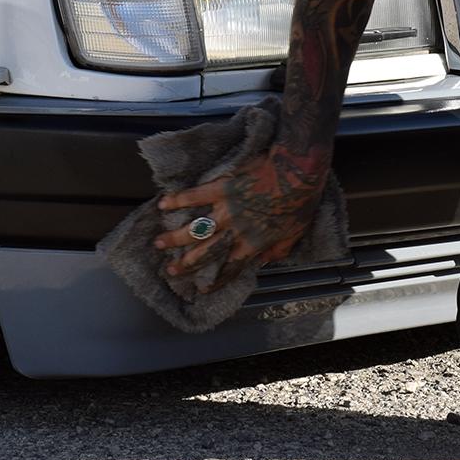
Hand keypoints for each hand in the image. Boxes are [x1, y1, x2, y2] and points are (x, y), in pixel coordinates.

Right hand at [152, 148, 323, 292]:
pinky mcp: (222, 188)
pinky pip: (195, 196)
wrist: (297, 171)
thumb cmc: (300, 200)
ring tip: (159, 243)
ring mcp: (227, 210)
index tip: (202, 288)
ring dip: (175, 237)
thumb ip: (278, 250)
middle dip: (187, 263)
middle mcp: (236, 231)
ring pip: (196, 228)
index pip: (231, 267)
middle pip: (206, 252)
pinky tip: (163, 204)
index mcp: (254, 243)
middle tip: (170, 270)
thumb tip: (266, 261)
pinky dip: (178, 200)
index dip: (217, 279)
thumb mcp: (295, 233)